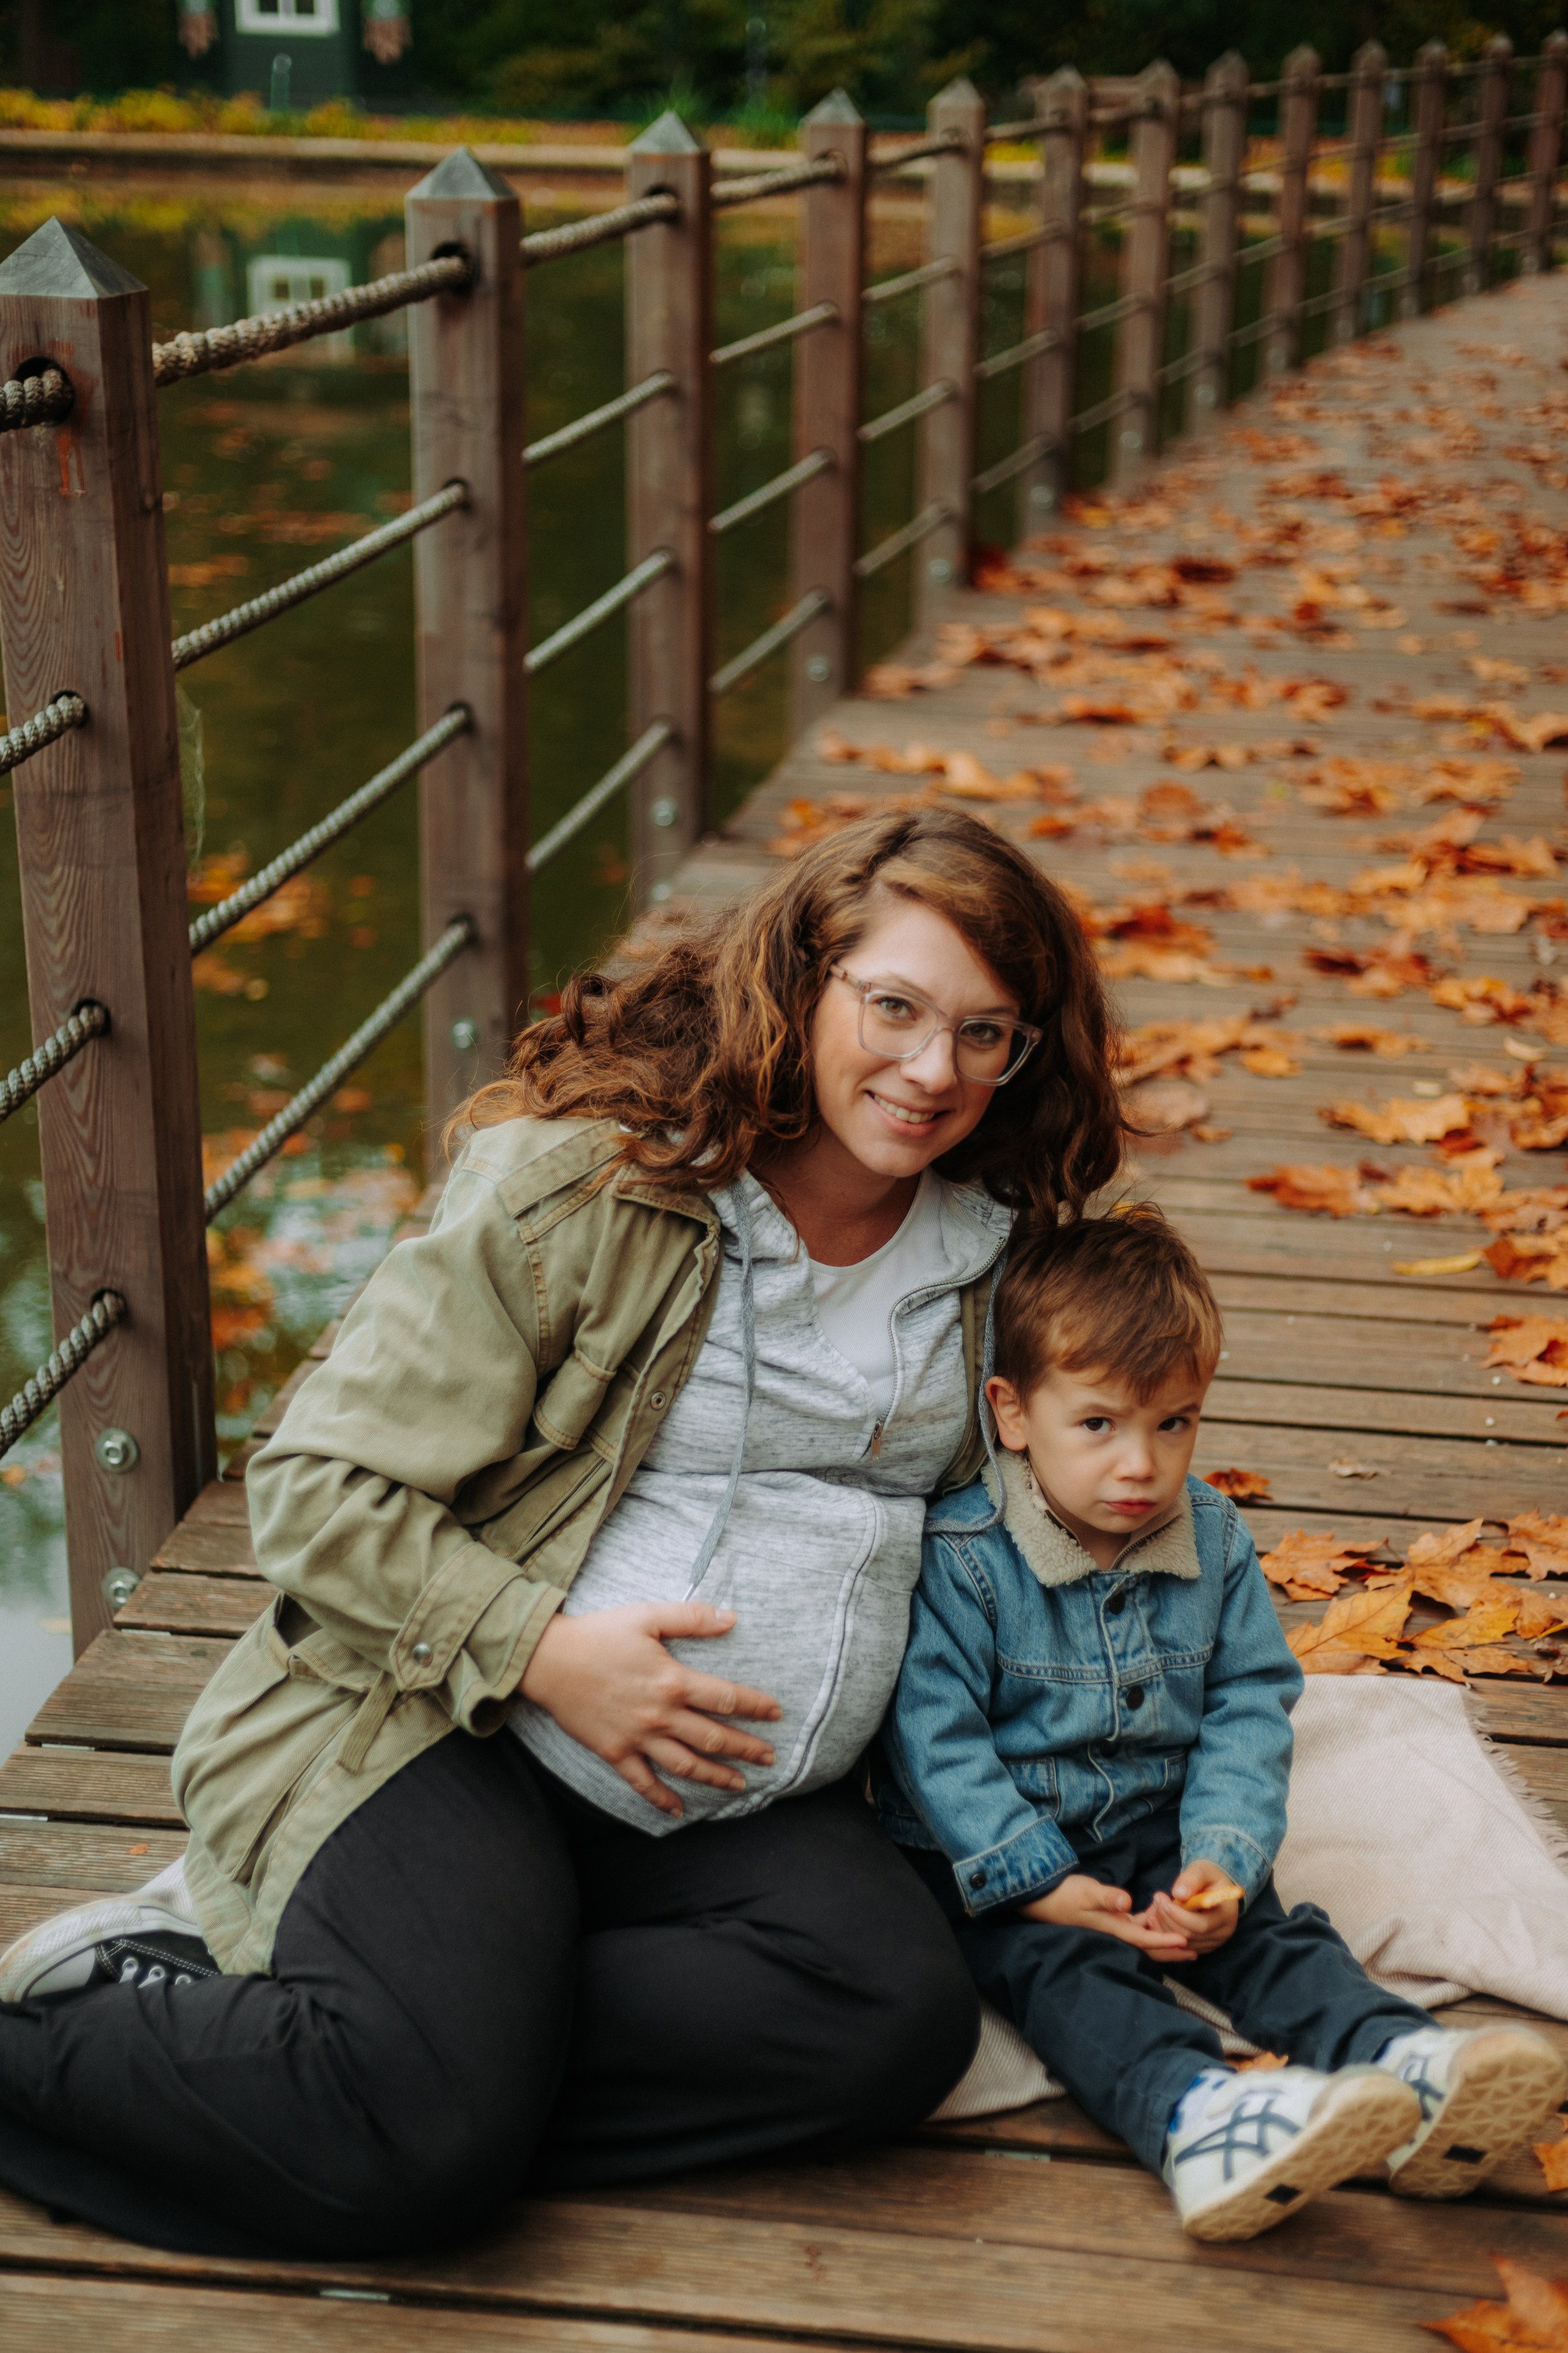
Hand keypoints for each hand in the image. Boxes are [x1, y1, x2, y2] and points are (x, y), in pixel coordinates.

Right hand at [519, 1603, 780, 1818]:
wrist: (548, 1661)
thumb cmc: (598, 1634)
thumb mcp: (647, 1617)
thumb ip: (692, 1618)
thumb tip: (732, 1618)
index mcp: (673, 1680)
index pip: (727, 1698)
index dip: (756, 1706)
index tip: (776, 1714)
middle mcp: (661, 1715)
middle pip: (714, 1738)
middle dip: (747, 1749)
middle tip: (769, 1758)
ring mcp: (638, 1738)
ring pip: (686, 1766)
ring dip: (716, 1777)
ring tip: (740, 1785)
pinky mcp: (615, 1753)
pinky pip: (643, 1783)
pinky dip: (662, 1800)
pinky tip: (679, 1811)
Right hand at [1018, 1873, 1198, 1959]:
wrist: (1045, 1898)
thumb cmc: (1066, 1895)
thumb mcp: (1087, 1893)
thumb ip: (1107, 1897)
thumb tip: (1126, 1902)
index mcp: (1113, 1928)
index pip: (1144, 1939)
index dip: (1165, 1941)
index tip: (1186, 1943)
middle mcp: (1116, 1932)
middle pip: (1148, 1946)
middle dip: (1171, 1950)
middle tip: (1194, 1953)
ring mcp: (1113, 1928)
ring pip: (1144, 1938)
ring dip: (1163, 1940)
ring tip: (1184, 1941)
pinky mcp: (1111, 1920)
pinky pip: (1136, 1927)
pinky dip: (1150, 1926)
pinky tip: (1159, 1919)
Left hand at [1148, 1858, 1241, 1958]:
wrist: (1215, 1887)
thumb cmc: (1208, 1876)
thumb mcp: (1202, 1870)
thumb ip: (1192, 1879)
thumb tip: (1179, 1894)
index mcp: (1226, 1915)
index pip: (1201, 1925)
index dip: (1179, 1916)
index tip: (1164, 1902)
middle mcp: (1223, 1933)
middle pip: (1189, 1935)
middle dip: (1168, 1919)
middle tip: (1157, 1900)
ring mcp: (1213, 1943)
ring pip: (1182, 1942)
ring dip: (1164, 1926)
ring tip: (1156, 1906)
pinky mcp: (1202, 1946)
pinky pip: (1181, 1946)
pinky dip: (1167, 1933)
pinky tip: (1160, 1917)